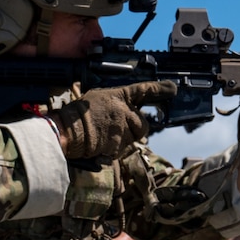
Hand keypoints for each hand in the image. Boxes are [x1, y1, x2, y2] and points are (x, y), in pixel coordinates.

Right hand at [51, 80, 177, 159]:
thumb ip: (116, 104)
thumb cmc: (77, 114)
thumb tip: (126, 110)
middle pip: (143, 125)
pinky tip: (100, 144)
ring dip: (124, 140)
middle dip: (135, 130)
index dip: (159, 90)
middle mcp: (124, 111)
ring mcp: (123, 129)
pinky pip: (122, 149)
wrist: (67, 130)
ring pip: (134, 139)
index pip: (143, 90)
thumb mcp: (97, 99)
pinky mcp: (118, 145)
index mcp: (118, 97)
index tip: (172, 89)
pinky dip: (113, 150)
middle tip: (118, 129)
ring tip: (105, 135)